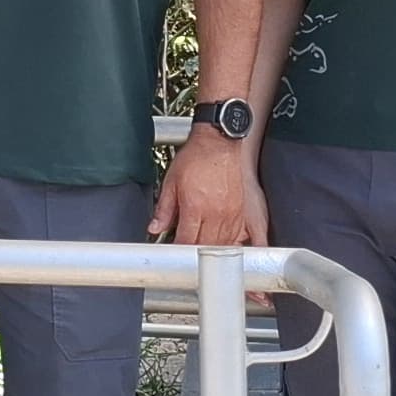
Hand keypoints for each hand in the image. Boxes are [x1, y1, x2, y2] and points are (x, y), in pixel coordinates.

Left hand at [151, 129, 261, 246]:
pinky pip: (236, 237)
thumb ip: (164, 209)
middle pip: (205, 247)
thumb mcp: (171, 181)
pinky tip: (218, 245)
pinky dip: (226, 244)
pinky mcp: (241, 212)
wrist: (219, 142)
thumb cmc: (197, 157)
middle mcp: (215, 214)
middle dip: (193, 253)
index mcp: (195, 207)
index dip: (178, 250)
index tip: (172, 252)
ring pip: (221, 246)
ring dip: (210, 252)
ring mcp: (231, 214)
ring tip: (200, 251)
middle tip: (184, 253)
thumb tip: (155, 228)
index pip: (186, 241)